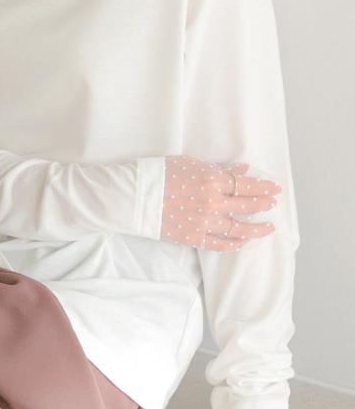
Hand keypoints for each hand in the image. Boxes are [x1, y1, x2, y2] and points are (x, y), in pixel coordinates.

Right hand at [160, 155, 280, 251]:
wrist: (135, 196)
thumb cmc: (160, 175)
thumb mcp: (191, 164)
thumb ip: (220, 169)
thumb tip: (242, 170)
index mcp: (212, 180)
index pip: (246, 184)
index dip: (263, 187)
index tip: (273, 188)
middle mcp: (213, 202)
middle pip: (247, 204)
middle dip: (263, 204)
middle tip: (272, 203)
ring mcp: (205, 222)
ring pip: (240, 228)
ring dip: (257, 228)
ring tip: (268, 227)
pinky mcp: (194, 237)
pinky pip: (221, 244)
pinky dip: (235, 243)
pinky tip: (244, 241)